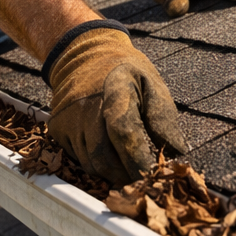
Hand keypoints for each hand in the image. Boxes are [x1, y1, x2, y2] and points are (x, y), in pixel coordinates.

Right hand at [44, 23, 185, 183]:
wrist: (82, 55)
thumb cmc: (125, 72)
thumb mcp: (152, 83)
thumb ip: (164, 118)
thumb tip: (178, 152)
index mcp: (116, 91)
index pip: (124, 133)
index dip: (137, 160)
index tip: (152, 176)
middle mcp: (87, 106)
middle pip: (104, 157)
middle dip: (125, 175)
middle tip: (142, 180)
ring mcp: (68, 119)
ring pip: (90, 163)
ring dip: (111, 173)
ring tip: (128, 169)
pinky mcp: (57, 129)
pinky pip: (77, 159)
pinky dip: (95, 164)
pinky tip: (109, 156)